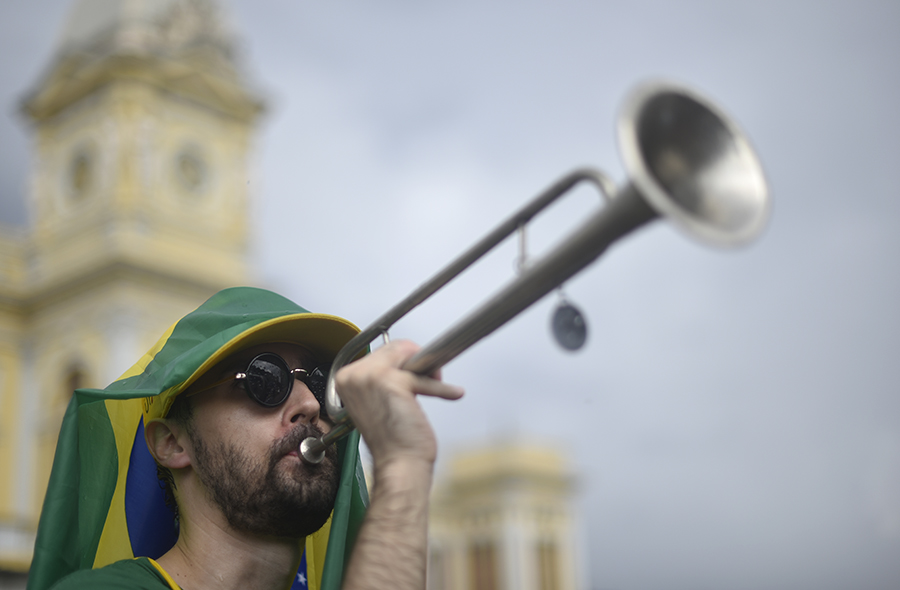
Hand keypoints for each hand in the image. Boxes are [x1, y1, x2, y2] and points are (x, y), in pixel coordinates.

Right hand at [334, 340, 463, 467]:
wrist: (397, 465)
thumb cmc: (392, 440)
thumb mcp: (378, 400)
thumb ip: (383, 377)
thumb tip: (408, 356)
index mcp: (345, 378)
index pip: (379, 352)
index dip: (402, 361)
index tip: (415, 371)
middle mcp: (353, 375)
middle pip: (394, 347)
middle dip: (416, 361)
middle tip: (429, 379)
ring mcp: (369, 377)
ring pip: (408, 353)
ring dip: (427, 370)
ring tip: (436, 383)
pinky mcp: (392, 382)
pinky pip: (424, 376)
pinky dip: (441, 388)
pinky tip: (453, 393)